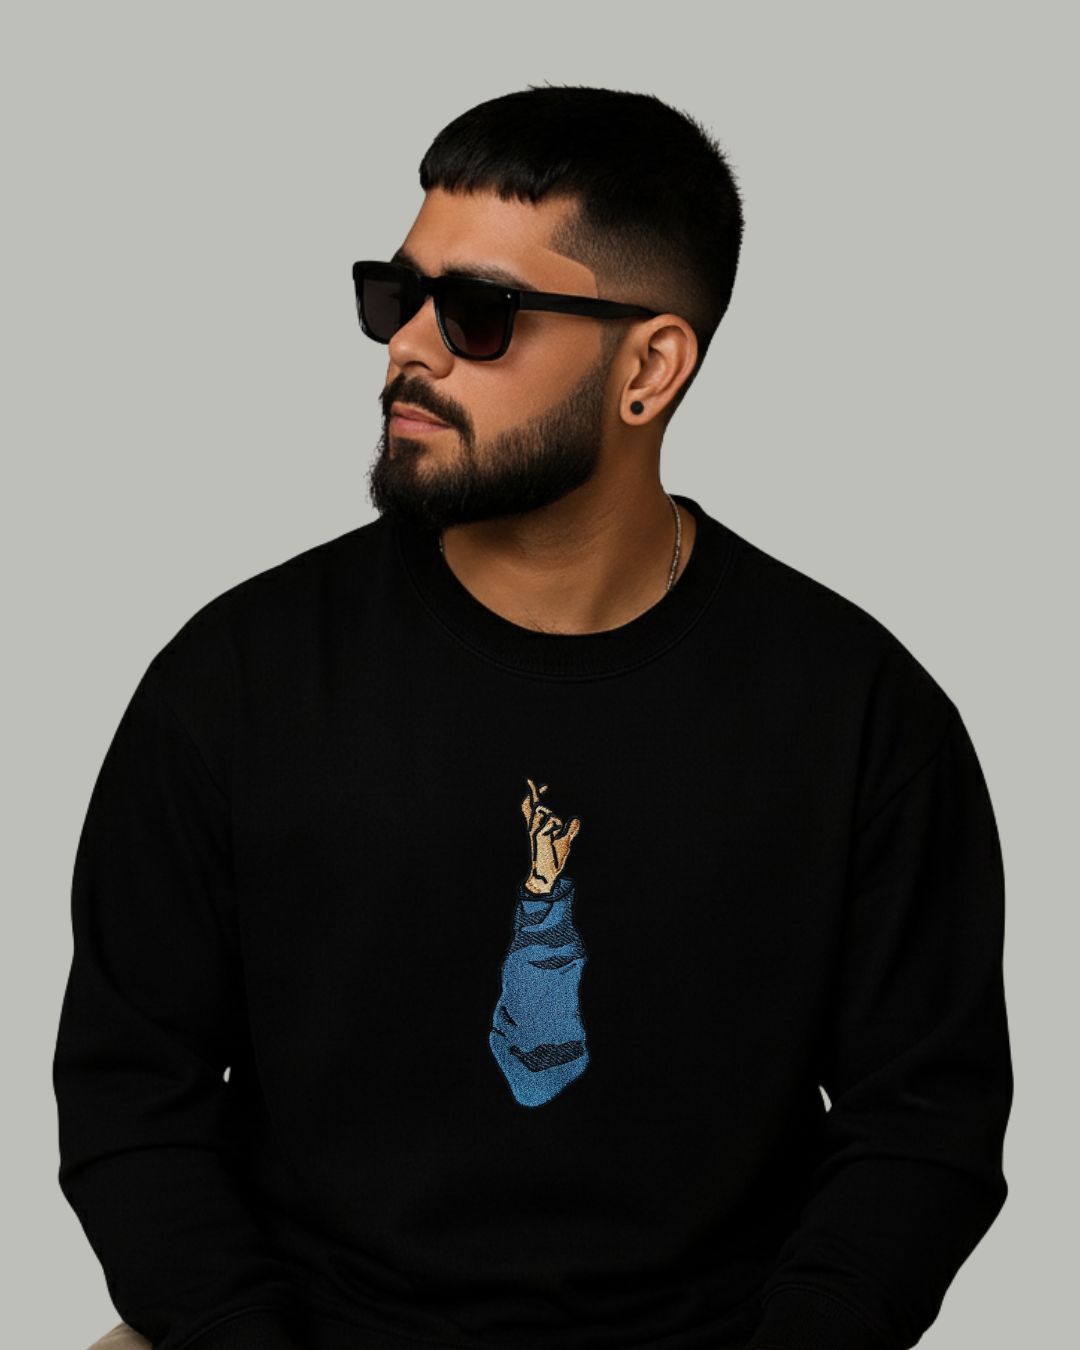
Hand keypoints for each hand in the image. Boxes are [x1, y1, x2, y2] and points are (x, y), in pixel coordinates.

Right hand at [520, 777, 580, 893]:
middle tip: (531, 782)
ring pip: (544, 810)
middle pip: (529, 805)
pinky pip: (551, 820)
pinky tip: (555, 834)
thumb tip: (576, 819)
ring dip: (554, 817)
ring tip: (557, 831)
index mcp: (539, 828)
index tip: (543, 785)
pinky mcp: (539, 836)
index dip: (536, 796)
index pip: (535, 808)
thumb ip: (570, 830)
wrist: (548, 875)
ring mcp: (535, 831)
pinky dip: (556, 824)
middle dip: (531, 793)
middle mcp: (534, 828)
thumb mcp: (565, 842)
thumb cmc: (554, 859)